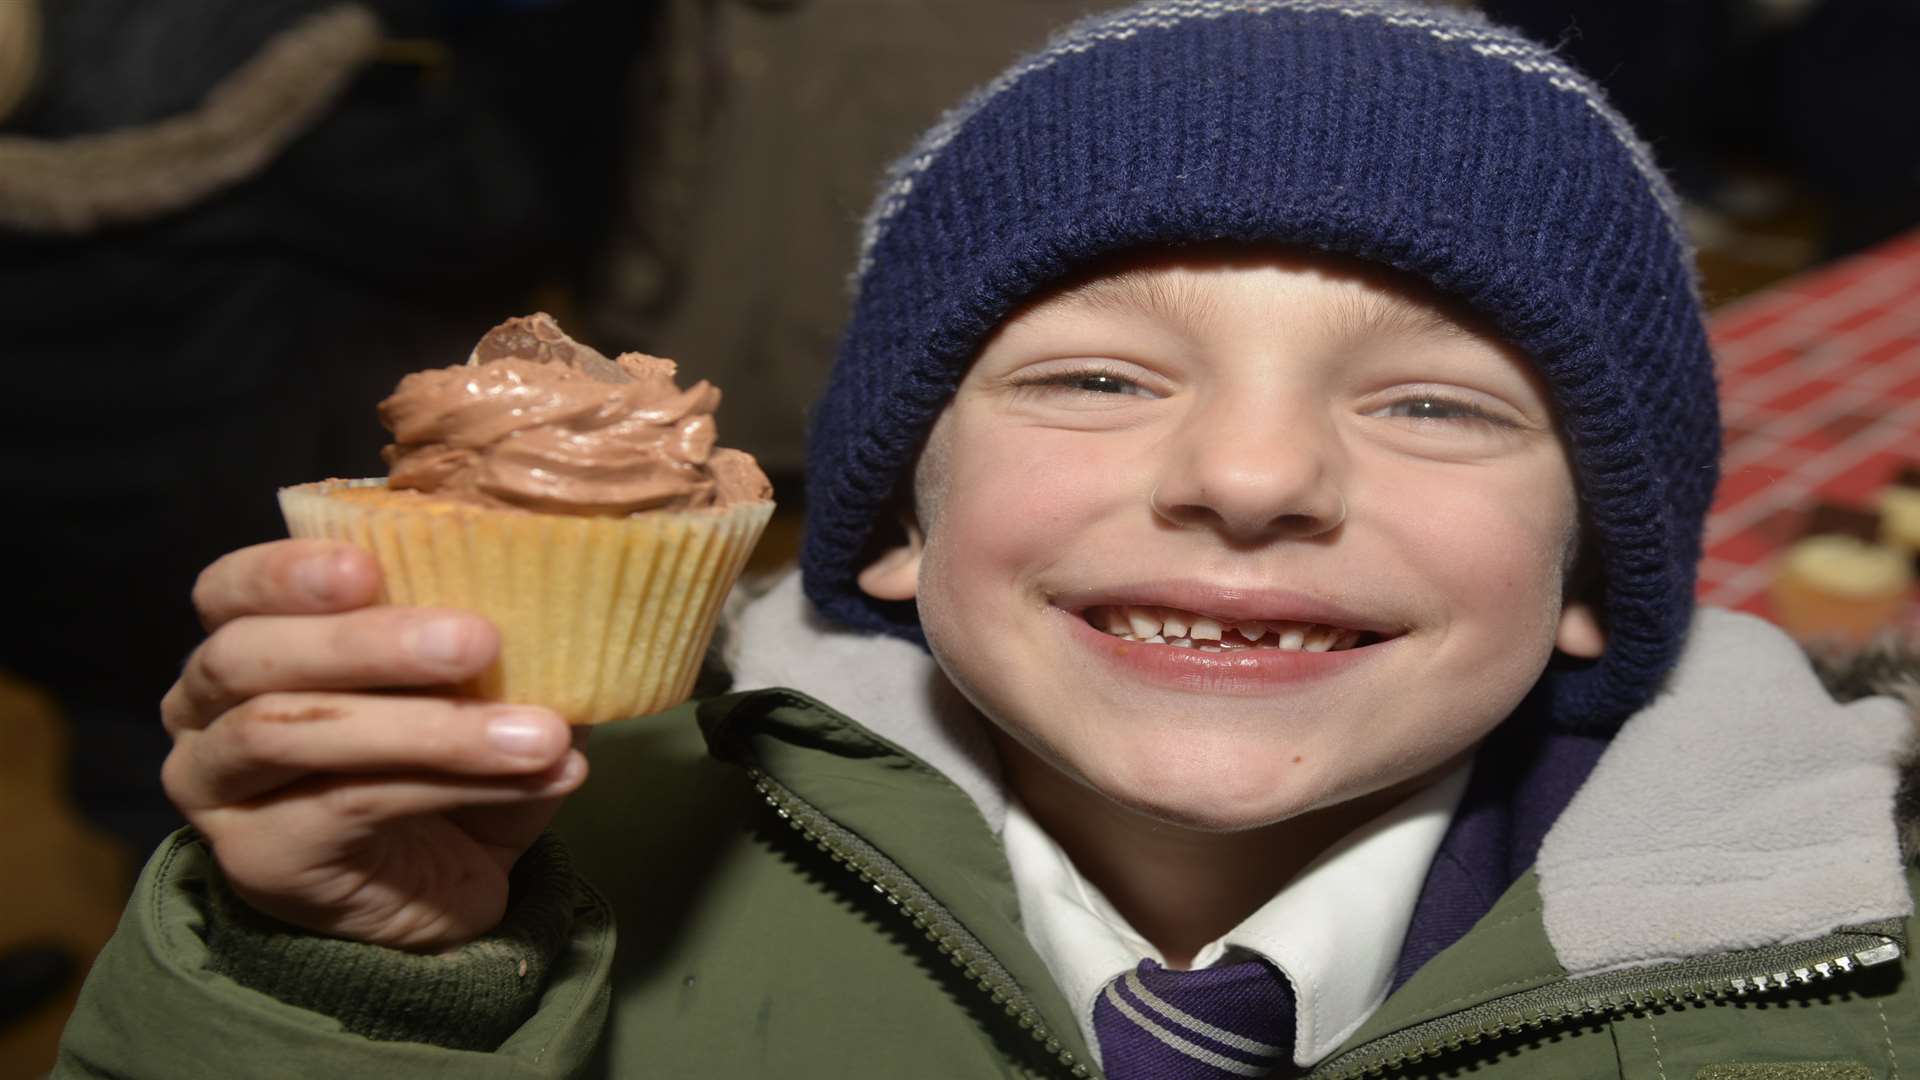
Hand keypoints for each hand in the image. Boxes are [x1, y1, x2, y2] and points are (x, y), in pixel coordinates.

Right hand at [159, 539, 587, 950]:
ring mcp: (216, 788)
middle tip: (478, 638)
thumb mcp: (467, 690)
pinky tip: (539, 775)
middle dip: (364, 642)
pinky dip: (455, 784)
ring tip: (539, 732)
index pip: (228, 591)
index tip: (367, 564)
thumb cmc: (442, 768)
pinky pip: (349, 804)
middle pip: (247, 657)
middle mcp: (204, 712)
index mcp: (245, 645)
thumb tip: (570, 597)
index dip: (284, 572)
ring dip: (427, 726)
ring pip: (287, 730)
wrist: (434, 899)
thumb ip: (484, 643)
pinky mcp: (259, 855)